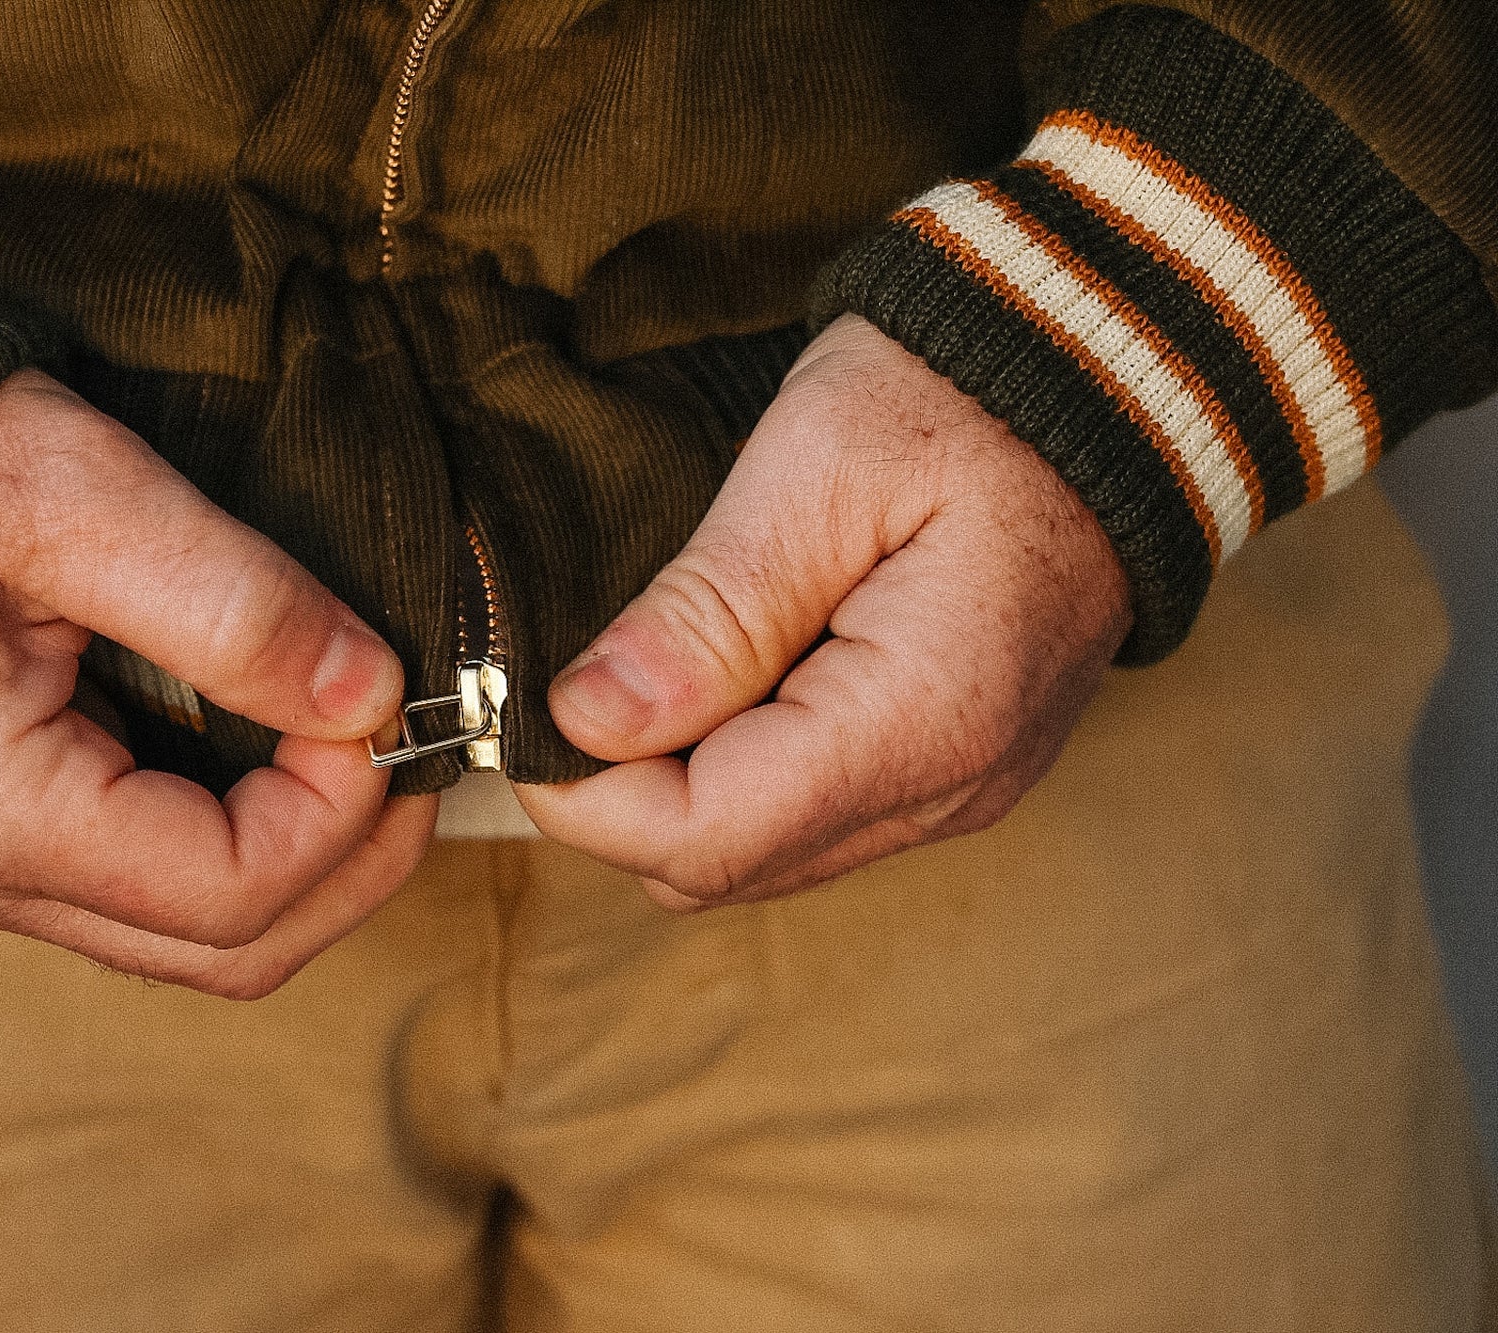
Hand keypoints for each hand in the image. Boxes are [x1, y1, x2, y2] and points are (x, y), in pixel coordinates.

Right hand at [0, 369, 436, 997]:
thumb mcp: (79, 495)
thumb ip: (233, 603)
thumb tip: (369, 694)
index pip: (231, 895)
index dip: (342, 815)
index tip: (382, 698)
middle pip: (228, 953)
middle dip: (353, 863)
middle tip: (413, 750)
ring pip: (198, 936)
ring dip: (310, 861)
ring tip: (367, 752)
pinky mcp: (5, 826)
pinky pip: (155, 884)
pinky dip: (249, 838)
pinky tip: (285, 751)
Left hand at [516, 315, 1131, 908]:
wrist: (1109, 373)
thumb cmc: (964, 393)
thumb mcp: (819, 469)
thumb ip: (708, 612)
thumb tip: (588, 725)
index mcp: (924, 720)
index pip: (708, 838)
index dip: (588, 796)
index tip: (526, 711)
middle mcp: (952, 789)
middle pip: (724, 868)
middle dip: (621, 797)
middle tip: (576, 678)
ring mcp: (959, 791)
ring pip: (759, 856)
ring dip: (674, 787)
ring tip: (651, 662)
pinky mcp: (950, 769)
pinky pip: (807, 819)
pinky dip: (736, 772)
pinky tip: (720, 676)